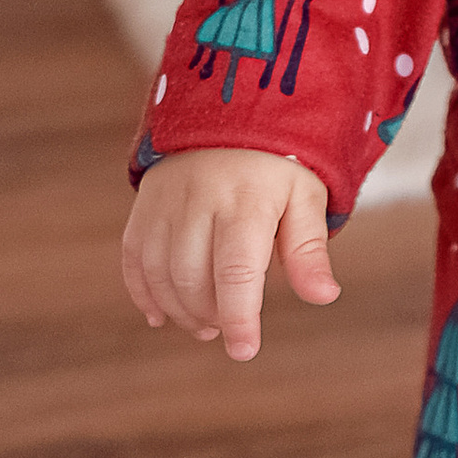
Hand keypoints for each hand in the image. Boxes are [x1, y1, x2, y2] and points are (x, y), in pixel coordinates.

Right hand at [122, 146, 338, 360]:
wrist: (231, 107)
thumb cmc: (279, 163)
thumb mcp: (306, 196)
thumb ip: (308, 249)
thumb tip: (324, 296)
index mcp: (247, 198)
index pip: (237, 270)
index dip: (239, 316)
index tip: (244, 350)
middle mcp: (200, 197)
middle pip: (193, 276)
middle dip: (210, 315)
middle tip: (227, 328)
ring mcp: (166, 199)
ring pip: (161, 271)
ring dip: (179, 310)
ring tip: (204, 324)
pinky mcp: (145, 202)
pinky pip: (134, 256)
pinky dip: (143, 292)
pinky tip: (160, 316)